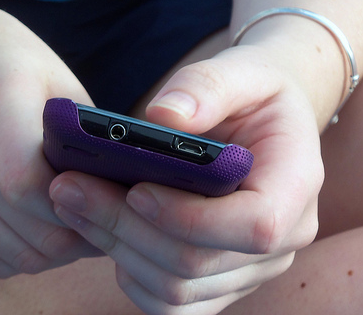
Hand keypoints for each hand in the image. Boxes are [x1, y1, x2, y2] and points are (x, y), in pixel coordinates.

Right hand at [0, 0, 99, 277]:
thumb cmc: (6, 60)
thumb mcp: (56, 81)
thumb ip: (84, 139)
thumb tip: (122, 194)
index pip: (28, 184)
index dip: (75, 205)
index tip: (105, 200)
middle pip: (29, 232)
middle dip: (78, 239)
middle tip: (107, 225)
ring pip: (13, 256)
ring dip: (54, 252)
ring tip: (77, 227)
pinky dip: (22, 254)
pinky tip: (40, 228)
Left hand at [50, 45, 323, 313]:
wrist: (261, 121)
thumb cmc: (252, 93)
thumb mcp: (241, 71)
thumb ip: (206, 86)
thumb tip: (163, 115)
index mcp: (294, 186)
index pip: (254, 226)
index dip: (188, 215)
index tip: (134, 188)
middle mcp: (280, 239)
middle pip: (197, 263)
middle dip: (124, 226)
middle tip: (67, 187)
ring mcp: (249, 266)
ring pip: (176, 289)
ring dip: (115, 248)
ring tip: (71, 201)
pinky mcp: (219, 278)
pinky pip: (171, 302)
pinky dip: (128, 272)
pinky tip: (99, 230)